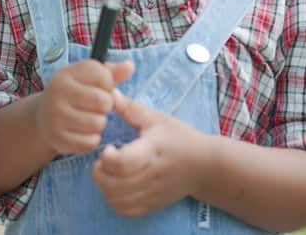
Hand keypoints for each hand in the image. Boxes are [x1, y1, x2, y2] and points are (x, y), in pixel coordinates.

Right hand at [36, 59, 133, 155]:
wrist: (43, 117)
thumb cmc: (73, 93)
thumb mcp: (87, 77)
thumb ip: (110, 72)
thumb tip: (130, 66)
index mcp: (66, 74)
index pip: (104, 77)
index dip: (108, 85)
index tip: (98, 88)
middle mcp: (57, 92)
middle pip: (103, 101)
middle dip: (106, 105)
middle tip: (97, 106)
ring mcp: (55, 117)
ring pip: (98, 123)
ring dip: (100, 123)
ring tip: (90, 118)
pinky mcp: (58, 139)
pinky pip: (90, 142)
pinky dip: (92, 139)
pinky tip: (83, 132)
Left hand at [92, 89, 205, 217]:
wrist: (205, 166)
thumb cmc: (179, 138)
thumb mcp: (157, 119)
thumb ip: (131, 109)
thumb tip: (110, 94)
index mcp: (153, 150)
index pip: (123, 163)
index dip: (108, 157)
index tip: (109, 148)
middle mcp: (152, 175)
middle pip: (115, 185)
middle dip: (100, 173)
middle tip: (103, 161)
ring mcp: (153, 193)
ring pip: (118, 200)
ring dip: (105, 187)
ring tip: (109, 173)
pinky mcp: (153, 204)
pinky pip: (126, 210)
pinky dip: (115, 201)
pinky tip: (117, 187)